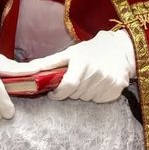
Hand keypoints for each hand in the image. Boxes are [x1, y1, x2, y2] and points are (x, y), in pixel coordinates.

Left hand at [13, 29, 136, 103]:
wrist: (120, 49)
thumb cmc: (90, 51)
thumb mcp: (69, 53)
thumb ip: (49, 62)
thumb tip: (28, 69)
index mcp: (82, 63)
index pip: (67, 86)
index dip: (58, 93)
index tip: (54, 93)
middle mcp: (97, 73)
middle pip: (76, 94)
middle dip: (71, 91)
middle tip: (75, 80)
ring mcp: (109, 82)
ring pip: (87, 98)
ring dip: (83, 93)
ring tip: (87, 80)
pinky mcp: (117, 89)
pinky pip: (99, 100)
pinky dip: (95, 95)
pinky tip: (98, 84)